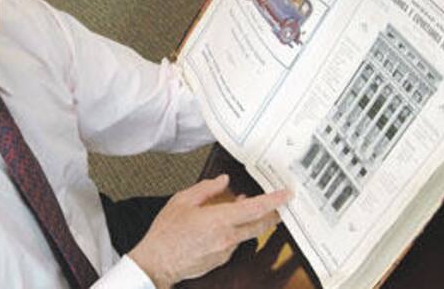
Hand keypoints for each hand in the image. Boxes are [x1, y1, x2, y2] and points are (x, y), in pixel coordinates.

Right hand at [127, 174, 291, 288]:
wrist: (158, 263)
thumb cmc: (166, 234)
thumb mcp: (182, 201)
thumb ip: (206, 188)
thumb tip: (222, 181)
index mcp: (220, 219)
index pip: (256, 208)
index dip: (274, 200)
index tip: (286, 194)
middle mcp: (227, 237)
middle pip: (260, 224)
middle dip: (272, 214)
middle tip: (279, 205)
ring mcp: (226, 251)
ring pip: (248, 234)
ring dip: (251, 222)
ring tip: (244, 209)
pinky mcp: (221, 260)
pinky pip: (235, 243)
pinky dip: (236, 232)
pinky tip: (225, 226)